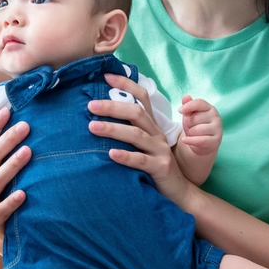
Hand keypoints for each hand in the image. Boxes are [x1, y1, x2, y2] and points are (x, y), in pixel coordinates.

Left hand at [90, 73, 195, 208]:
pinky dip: (125, 156)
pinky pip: (141, 160)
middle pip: (136, 113)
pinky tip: (110, 154)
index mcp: (152, 126)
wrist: (178, 192)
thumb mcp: (142, 145)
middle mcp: (157, 134)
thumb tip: (98, 117)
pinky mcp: (160, 168)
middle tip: (90, 105)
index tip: (105, 76)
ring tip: (92, 126)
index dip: (127, 84)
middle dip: (112, 106)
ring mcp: (160, 150)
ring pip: (136, 135)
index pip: (142, 98)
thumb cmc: (153, 167)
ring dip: (113, 129)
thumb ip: (128, 131)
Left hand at [178, 95, 221, 155]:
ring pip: (196, 130)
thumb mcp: (190, 116)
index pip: (200, 103)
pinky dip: (190, 141)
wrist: (202, 144)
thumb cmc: (196, 126)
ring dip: (190, 133)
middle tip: (192, 127)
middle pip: (195, 118)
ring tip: (193, 134)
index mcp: (210, 108)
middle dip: (189, 124)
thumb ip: (188, 106)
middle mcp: (216, 117)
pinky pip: (200, 140)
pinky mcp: (216, 141)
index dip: (189, 106)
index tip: (180, 110)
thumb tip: (185, 97)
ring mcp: (217, 129)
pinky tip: (185, 140)